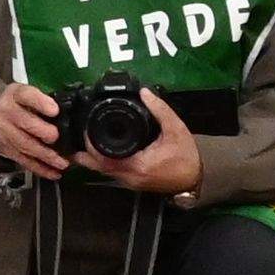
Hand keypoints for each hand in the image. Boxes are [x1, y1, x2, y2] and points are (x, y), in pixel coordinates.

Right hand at [0, 85, 72, 179]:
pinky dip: (40, 169)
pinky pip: (24, 161)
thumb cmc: (20, 104)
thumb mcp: (28, 94)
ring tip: (62, 163)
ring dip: (46, 156)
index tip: (55, 110)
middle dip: (43, 132)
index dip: (40, 103)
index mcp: (15, 95)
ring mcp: (4, 132)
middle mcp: (7, 112)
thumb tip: (69, 113)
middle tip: (56, 137)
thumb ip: (45, 101)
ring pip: (26, 145)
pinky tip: (53, 173)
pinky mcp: (6, 149)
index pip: (26, 96)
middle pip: (25, 123)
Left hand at [70, 92, 204, 196]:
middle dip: (84, 150)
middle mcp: (128, 177)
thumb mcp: (176, 128)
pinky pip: (109, 172)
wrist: (195, 178)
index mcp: (137, 165)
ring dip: (90, 157)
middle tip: (79, 132)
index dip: (90, 143)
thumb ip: (160, 109)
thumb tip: (144, 92)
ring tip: (85, 137)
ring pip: (100, 171)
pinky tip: (99, 148)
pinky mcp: (131, 182)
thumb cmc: (186, 156)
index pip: (103, 157)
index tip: (86, 126)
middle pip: (96, 166)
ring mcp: (128, 182)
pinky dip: (101, 161)